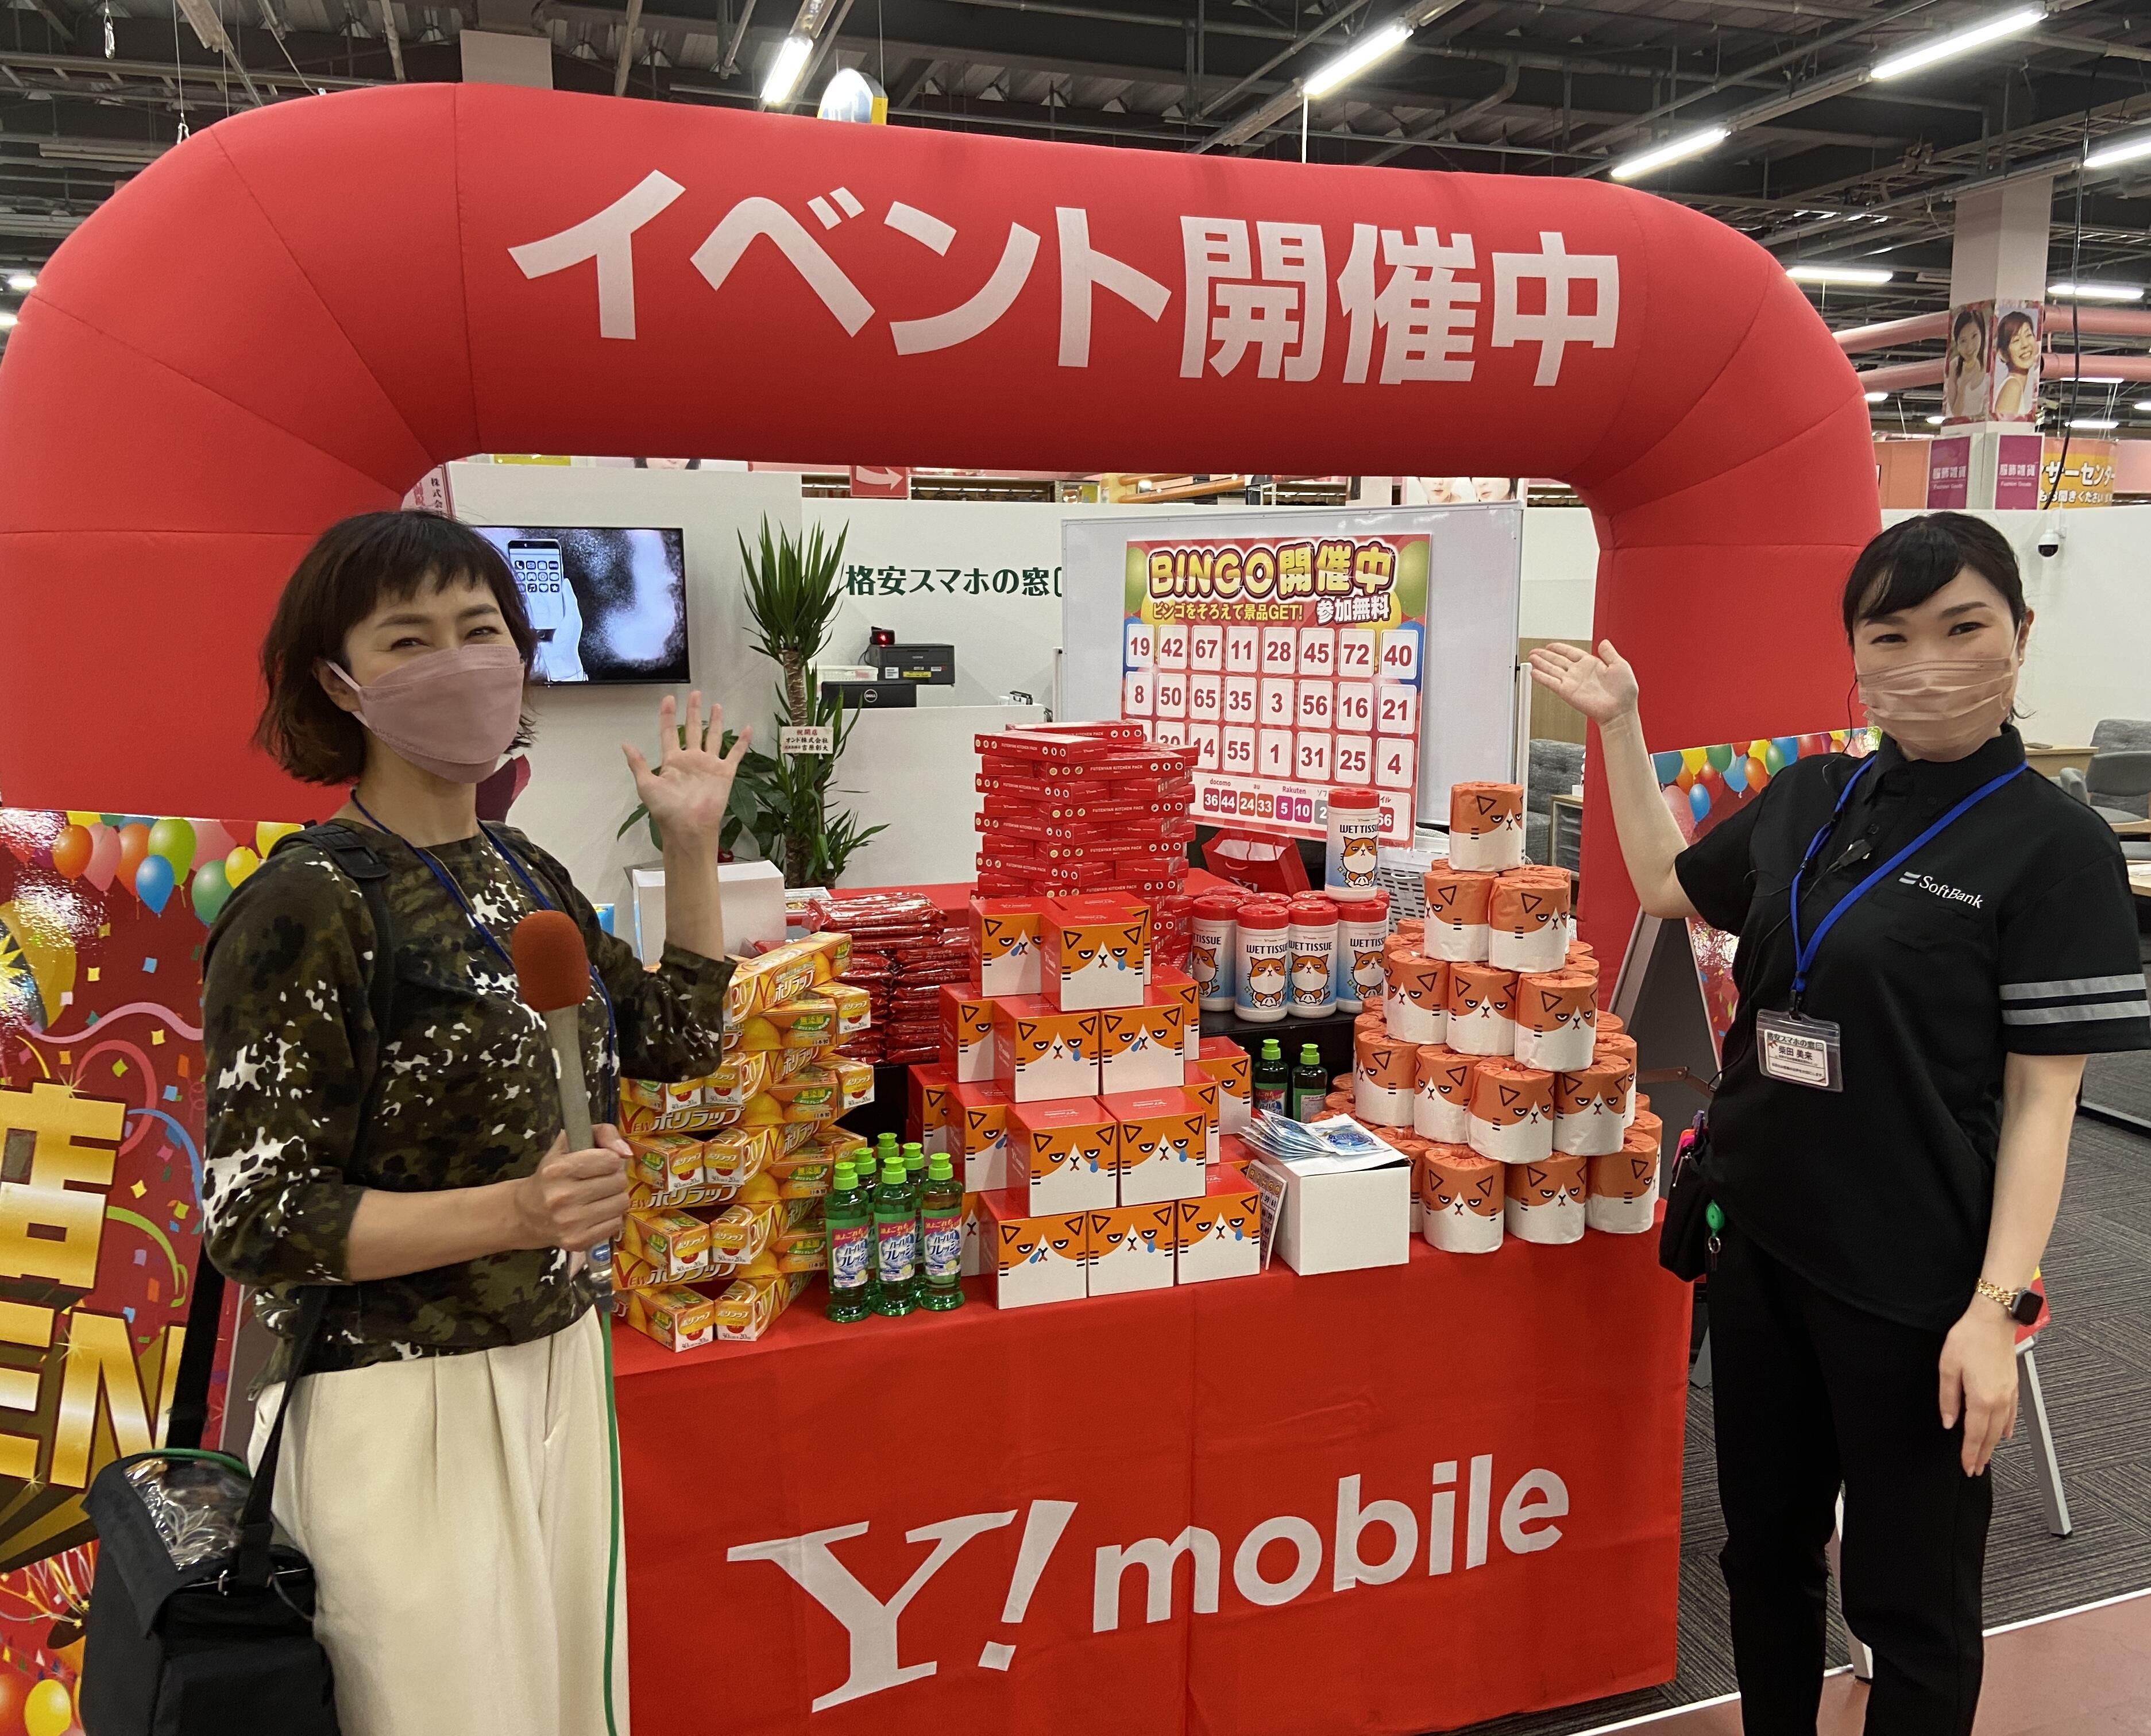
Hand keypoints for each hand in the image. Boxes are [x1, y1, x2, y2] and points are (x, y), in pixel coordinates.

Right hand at [512, 1128, 630, 1252]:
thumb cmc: (552, 1174)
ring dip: (615, 1198)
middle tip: (600, 1181)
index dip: (610, 1159)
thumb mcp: (568, 1144)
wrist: (527, 1214)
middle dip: (614, 1178)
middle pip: (619, 1181)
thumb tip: (626, 1153)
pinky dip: (610, 1217)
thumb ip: (601, 1133)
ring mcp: (570, 1222)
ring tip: (599, 1197)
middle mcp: (562, 1196)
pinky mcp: (577, 1241)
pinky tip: (595, 1214)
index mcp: (558, 1169)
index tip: (601, 1163)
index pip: (610, 1160)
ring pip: (621, 1203)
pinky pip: (616, 1224)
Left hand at [624, 691, 750, 851]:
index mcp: (672, 761)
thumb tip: (625, 744)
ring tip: (717, 705)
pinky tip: (747, 729)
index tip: (669, 699)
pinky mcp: (724, 772)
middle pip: (692, 729)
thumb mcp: (646, 785)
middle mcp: (691, 759)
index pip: (669, 732)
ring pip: (713, 737)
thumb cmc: (666, 809)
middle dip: (693, 711)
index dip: (668, 715)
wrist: (689, 826)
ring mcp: (709, 765)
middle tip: (695, 694)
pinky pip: (735, 754)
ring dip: (715, 722)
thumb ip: (638, 764)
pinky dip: (742, 742)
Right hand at [1526, 640, 1640, 726]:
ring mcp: (1572, 682)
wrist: (1619, 711)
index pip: (1571, 652)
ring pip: (1552, 669)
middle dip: (1545, 655)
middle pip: (1557, 660)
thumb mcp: (1620, 665)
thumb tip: (1604, 642)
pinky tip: (1534, 672)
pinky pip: (1551, 683)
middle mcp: (1579, 673)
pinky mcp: (1567, 692)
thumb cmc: (1624, 692)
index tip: (1550, 645)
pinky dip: (1542, 677)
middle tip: (1534, 651)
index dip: (1560, 648)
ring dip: (1541, 663)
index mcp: (1591, 664)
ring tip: (1531, 657)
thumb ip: (1610, 653)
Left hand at [1939, 1301, 2019, 1475]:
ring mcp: (2008, 1393)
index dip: (1970, 1453)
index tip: (1967, 1467)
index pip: (1974, 1434)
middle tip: (1976, 1469)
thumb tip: (1948, 1420)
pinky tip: (2004, 1434)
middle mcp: (1998, 1399)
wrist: (1993, 1320)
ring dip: (1992, 1445)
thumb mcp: (1947, 1367)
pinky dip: (2006, 1427)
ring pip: (2000, 1428)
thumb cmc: (1970, 1338)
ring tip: (1986, 1457)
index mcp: (1981, 1398)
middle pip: (1989, 1436)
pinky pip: (2011, 1414)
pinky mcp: (2012, 1385)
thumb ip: (1948, 1398)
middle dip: (1982, 1455)